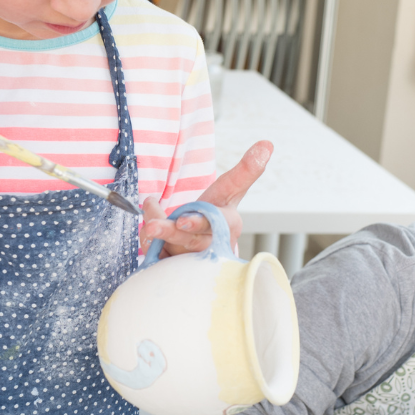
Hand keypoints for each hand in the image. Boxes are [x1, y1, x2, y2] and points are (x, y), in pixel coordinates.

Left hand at [140, 140, 271, 256]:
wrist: (200, 244)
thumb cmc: (214, 213)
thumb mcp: (228, 190)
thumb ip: (245, 171)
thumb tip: (267, 144)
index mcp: (228, 222)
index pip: (218, 220)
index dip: (199, 220)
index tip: (184, 220)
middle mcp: (215, 243)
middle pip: (193, 236)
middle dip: (173, 231)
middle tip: (154, 226)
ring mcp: (199, 259)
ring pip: (175, 247)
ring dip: (158, 234)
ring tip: (147, 226)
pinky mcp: (182, 270)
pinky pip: (162, 258)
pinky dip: (152, 245)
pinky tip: (149, 236)